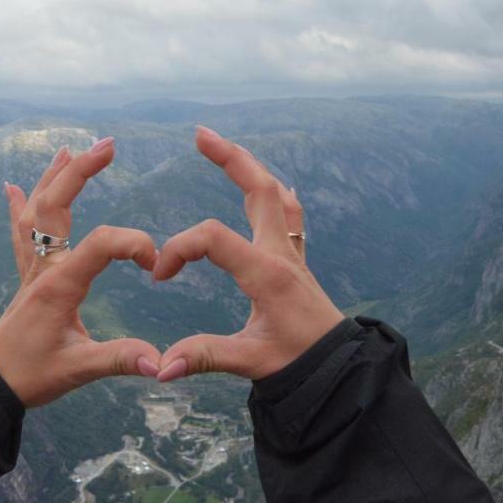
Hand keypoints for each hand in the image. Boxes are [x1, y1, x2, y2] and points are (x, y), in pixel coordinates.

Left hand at [0, 137, 161, 406]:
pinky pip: (21, 232)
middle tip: (108, 145)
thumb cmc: (33, 376)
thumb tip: (160, 363)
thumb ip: (119, 360)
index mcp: (59, 284)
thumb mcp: (79, 369)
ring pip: (36, 210)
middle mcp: (43, 267)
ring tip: (68, 150)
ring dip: (53, 178)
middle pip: (56, 205)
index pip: (102, 243)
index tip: (156, 266)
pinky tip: (13, 187)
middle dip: (82, 172)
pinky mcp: (27, 278)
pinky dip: (19, 206)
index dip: (134, 244)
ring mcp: (32, 269)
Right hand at [153, 125, 344, 381]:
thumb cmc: (299, 363)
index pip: (212, 237)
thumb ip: (204, 357)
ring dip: (249, 167)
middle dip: (229, 158)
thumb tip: (161, 367)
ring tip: (223, 146)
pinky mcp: (296, 261)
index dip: (178, 249)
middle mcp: (281, 253)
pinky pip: (289, 215)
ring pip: (274, 194)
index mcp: (266, 273)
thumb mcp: (250, 362)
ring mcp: (291, 253)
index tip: (160, 277)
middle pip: (258, 188)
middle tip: (200, 134)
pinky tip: (277, 185)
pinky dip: (276, 194)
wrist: (341, 368)